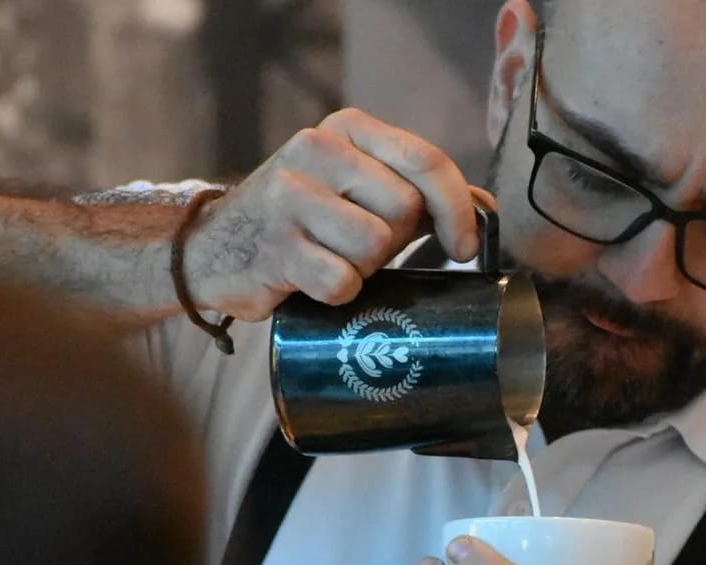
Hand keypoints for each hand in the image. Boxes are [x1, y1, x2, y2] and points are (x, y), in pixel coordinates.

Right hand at [183, 109, 491, 320]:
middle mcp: (316, 149)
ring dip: (364, 270)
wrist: (218, 250)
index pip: (426, 162)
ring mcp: (289, 195)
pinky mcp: (274, 245)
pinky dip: (338, 293)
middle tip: (362, 248)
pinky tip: (312, 281)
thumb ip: (420, 194)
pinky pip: (341, 281)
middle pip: (405, 211)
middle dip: (395, 243)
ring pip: (375, 247)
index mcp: (348, 130)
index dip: (458, 210)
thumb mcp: (361, 192)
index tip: (464, 247)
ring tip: (333, 259)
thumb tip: (487, 209)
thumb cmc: (307, 224)